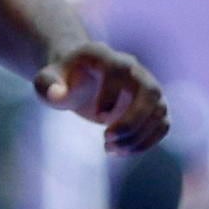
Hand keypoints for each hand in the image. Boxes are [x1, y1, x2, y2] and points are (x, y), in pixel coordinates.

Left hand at [31, 31, 168, 153]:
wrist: (78, 77)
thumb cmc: (61, 79)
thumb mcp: (46, 80)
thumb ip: (47, 86)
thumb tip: (58, 96)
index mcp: (106, 57)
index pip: (121, 70)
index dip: (110, 95)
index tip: (96, 115)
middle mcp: (133, 69)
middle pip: (151, 92)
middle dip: (132, 122)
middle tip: (106, 140)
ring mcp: (146, 87)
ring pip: (159, 112)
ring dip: (138, 137)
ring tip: (109, 149)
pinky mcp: (152, 106)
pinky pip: (163, 125)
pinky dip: (146, 142)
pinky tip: (122, 150)